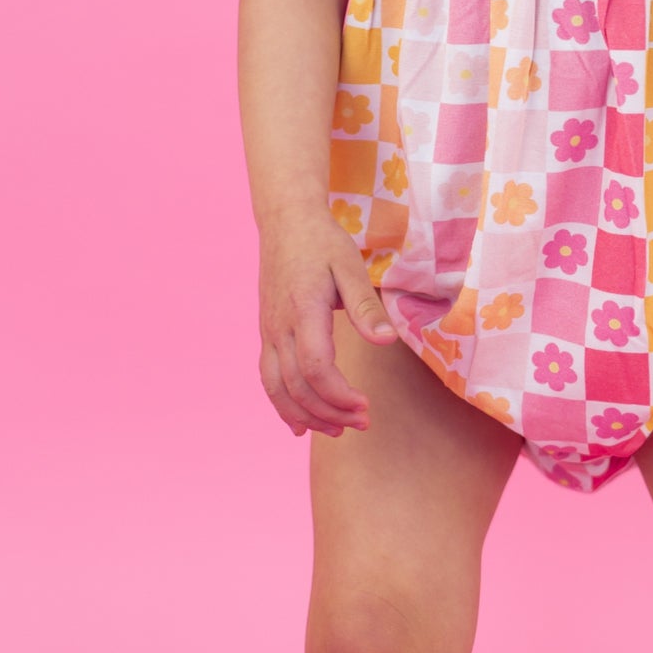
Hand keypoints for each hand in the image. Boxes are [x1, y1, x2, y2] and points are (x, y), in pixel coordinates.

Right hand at [257, 208, 398, 437]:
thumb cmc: (322, 242)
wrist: (285, 222)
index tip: (366, 406)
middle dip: (330, 412)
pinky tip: (299, 425)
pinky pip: (268, 378)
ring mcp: (269, 332)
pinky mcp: (267, 334)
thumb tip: (386, 340)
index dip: (339, 395)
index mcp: (303, 309)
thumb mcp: (351, 265)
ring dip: (306, 416)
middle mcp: (280, 326)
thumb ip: (365, 306)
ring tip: (337, 430)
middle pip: (297, 387)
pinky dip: (282, 406)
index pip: (316, 368)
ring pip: (276, 389)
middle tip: (363, 422)